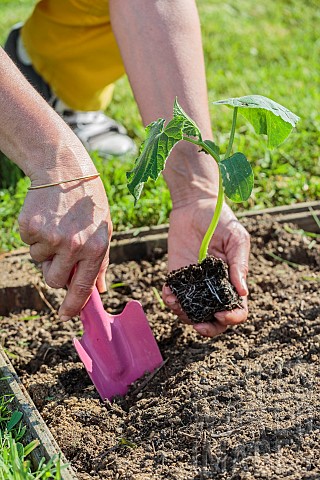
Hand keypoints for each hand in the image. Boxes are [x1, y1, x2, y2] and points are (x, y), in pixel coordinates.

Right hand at [18, 177, 111, 319]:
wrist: (65, 170)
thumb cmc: (88, 202)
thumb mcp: (104, 230)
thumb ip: (101, 262)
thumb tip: (99, 290)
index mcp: (95, 248)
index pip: (83, 287)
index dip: (73, 306)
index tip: (65, 316)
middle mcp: (73, 246)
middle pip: (55, 280)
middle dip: (55, 272)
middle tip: (61, 252)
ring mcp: (49, 237)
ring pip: (39, 261)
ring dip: (45, 250)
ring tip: (56, 225)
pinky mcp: (30, 228)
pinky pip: (29, 244)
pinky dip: (35, 235)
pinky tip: (46, 217)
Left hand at [162, 198, 249, 336]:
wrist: (195, 205)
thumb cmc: (221, 220)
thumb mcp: (236, 238)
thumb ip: (240, 264)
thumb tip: (243, 292)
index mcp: (232, 280)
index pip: (237, 308)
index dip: (232, 317)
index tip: (222, 314)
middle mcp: (213, 286)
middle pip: (214, 318)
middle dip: (208, 328)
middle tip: (199, 326)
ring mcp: (194, 283)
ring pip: (192, 312)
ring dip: (185, 315)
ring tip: (179, 305)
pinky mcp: (176, 275)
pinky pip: (173, 295)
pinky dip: (170, 300)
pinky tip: (169, 295)